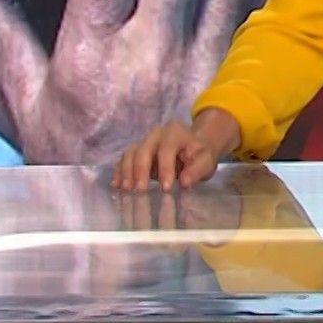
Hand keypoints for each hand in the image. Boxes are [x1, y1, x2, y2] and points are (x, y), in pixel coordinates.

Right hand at [112, 108, 241, 190]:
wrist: (193, 147)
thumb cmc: (199, 154)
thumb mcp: (206, 161)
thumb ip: (197, 170)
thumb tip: (184, 182)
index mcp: (174, 132)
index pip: (167, 149)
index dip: (165, 168)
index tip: (165, 188)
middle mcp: (156, 134)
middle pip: (143, 150)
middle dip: (140, 170)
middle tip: (140, 190)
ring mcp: (143, 141)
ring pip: (130, 153)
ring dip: (126, 171)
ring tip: (126, 189)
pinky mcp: (136, 151)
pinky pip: (124, 159)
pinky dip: (119, 172)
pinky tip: (116, 185)